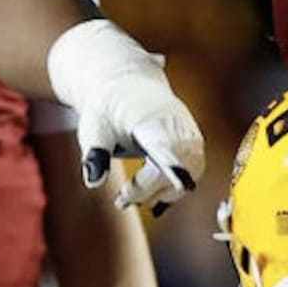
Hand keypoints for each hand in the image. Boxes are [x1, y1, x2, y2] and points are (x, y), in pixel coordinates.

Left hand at [47, 19, 205, 212]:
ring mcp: (191, 135)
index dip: (174, 165)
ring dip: (162, 191)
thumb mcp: (93, 128)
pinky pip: (192, 172)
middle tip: (120, 201)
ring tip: (129, 196)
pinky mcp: (194, 144)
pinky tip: (150, 195)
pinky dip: (172, 187)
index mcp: (153, 118)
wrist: (128, 86)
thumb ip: (95, 153)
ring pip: (189, 173)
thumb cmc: (108, 108)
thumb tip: (94, 180)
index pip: (167, 145)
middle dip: (150, 189)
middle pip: (177, 167)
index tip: (180, 182)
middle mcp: (179, 126)